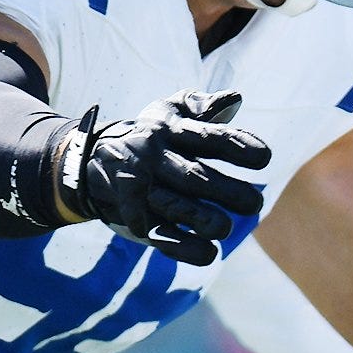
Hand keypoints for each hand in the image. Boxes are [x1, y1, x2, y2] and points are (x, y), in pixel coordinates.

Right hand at [63, 89, 268, 264]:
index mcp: (170, 130)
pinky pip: (160, 234)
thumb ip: (201, 105)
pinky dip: (181, 246)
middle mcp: (155, 157)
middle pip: (194, 176)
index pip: (207, 136)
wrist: (88, 162)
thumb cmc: (149, 136)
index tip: (265, 157)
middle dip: (227, 191)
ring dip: (202, 219)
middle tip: (255, 203)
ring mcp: (144, 189)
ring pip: (176, 206)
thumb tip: (235, 99)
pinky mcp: (135, 219)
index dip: (236, 145)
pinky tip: (208, 254)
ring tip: (226, 229)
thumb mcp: (168, 112)